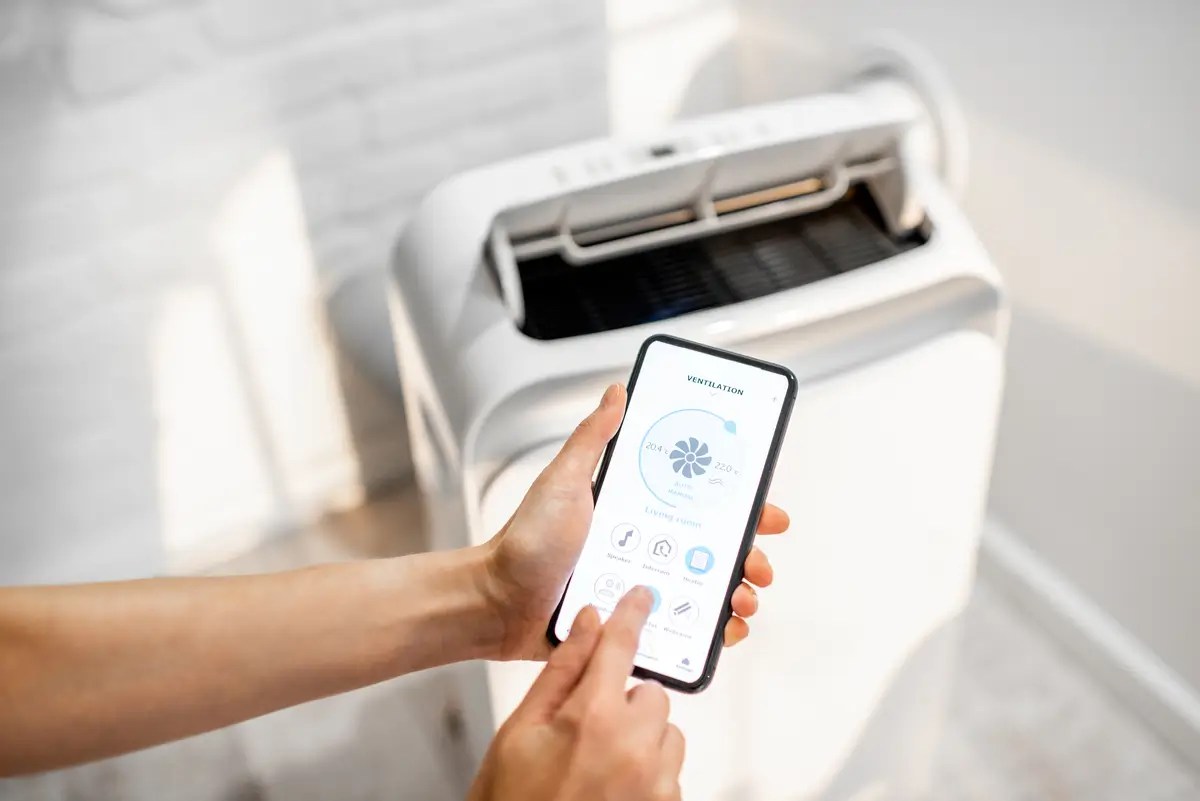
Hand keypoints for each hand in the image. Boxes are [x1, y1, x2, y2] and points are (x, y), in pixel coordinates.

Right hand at [469, 590, 683, 800]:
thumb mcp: (519, 731)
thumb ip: (560, 673)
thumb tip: (586, 622)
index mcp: (593, 718)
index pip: (621, 646)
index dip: (630, 615)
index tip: (640, 597)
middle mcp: (635, 747)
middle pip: (650, 694)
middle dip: (623, 702)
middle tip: (584, 728)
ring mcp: (656, 784)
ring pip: (666, 734)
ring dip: (640, 739)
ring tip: (595, 766)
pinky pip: (669, 773)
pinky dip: (647, 774)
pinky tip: (608, 790)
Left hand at [481, 383, 790, 660]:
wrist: (496, 602)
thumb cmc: (526, 542)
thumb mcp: (564, 481)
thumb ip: (593, 439)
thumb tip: (618, 392)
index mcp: (636, 514)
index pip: (700, 506)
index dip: (740, 508)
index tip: (767, 514)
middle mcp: (645, 550)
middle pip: (714, 552)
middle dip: (749, 558)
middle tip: (759, 566)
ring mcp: (641, 590)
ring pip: (705, 593)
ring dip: (735, 596)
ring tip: (742, 601)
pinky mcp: (632, 627)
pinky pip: (682, 632)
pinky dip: (711, 634)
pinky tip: (724, 632)